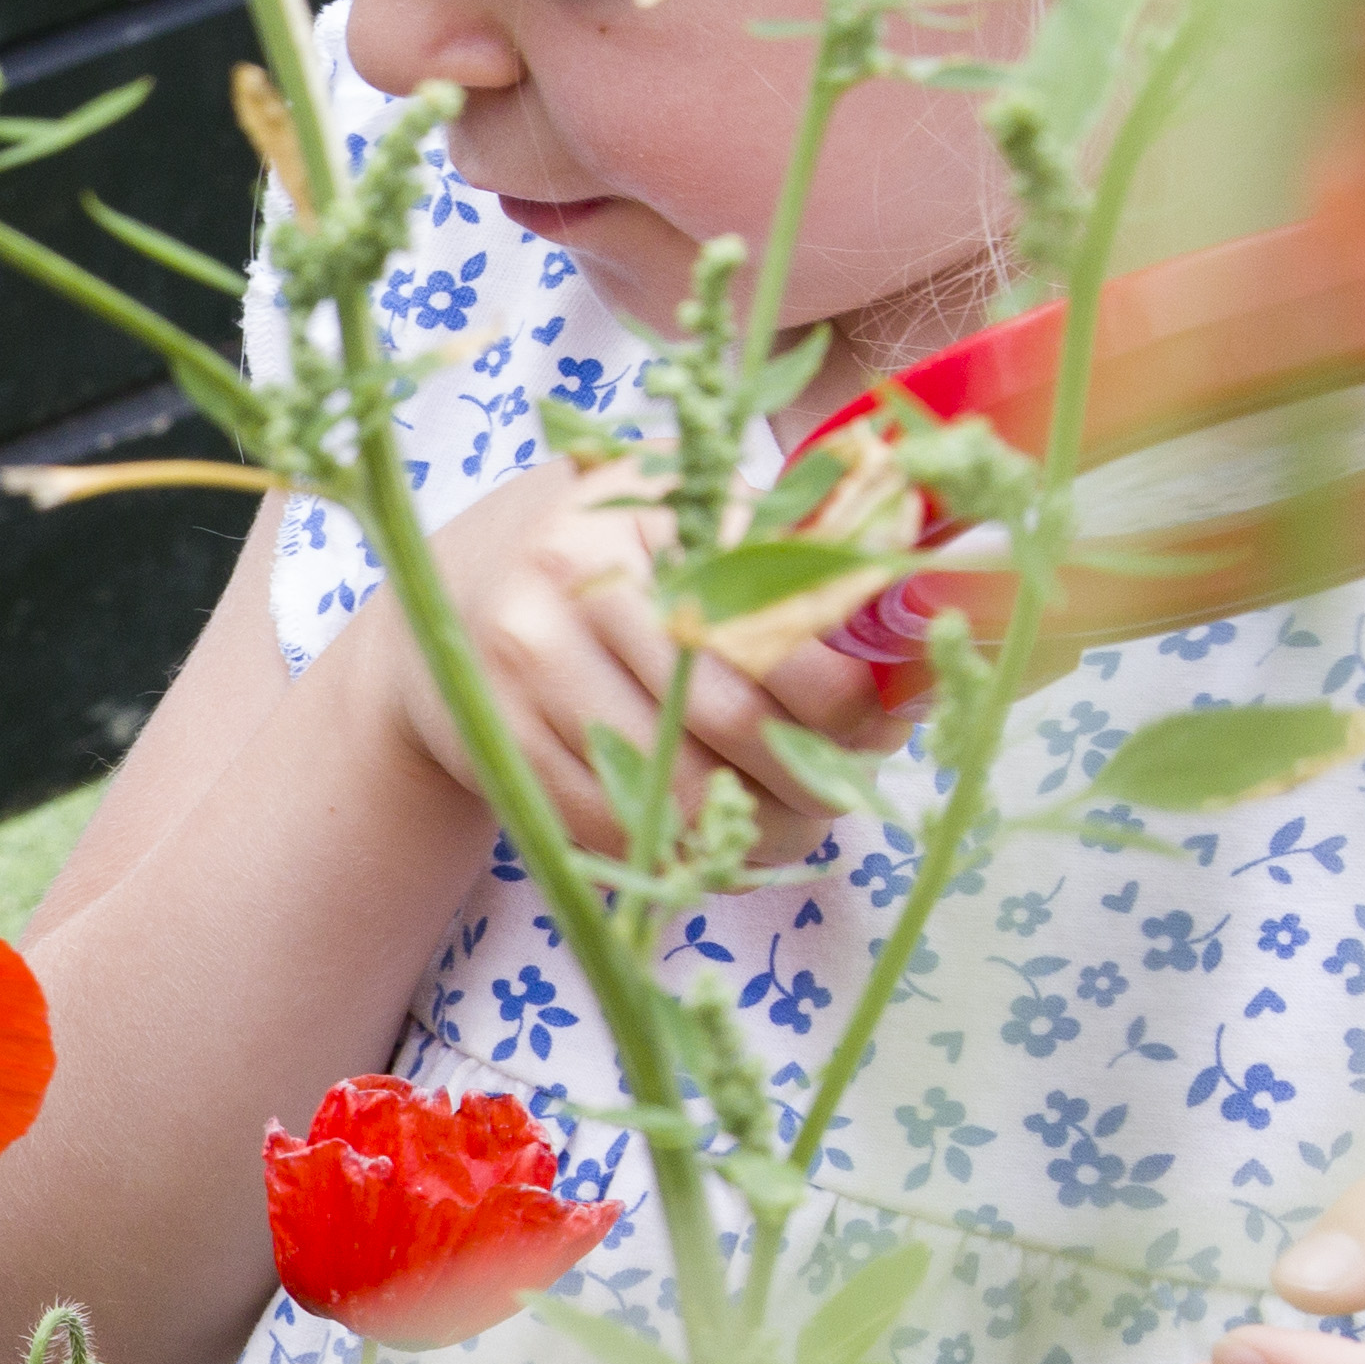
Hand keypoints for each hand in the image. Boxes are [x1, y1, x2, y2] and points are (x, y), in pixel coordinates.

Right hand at [375, 455, 911, 868]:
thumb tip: (923, 632)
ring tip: (787, 828)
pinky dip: (678, 854)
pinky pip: (611, 826)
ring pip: (675, 785)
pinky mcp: (496, 741)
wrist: (441, 606)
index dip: (849, 695)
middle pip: (734, 716)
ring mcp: (524, 664)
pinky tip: (712, 846)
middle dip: (810, 777)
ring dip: (753, 831)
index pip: (783, 621)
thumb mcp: (695, 521)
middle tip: (841, 795)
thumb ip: (799, 557)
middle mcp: (575, 578)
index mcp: (654, 509)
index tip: (878, 724)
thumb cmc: (610, 562)